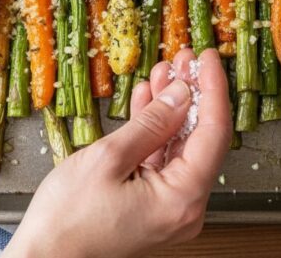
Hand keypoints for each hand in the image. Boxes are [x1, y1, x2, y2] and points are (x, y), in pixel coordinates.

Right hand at [4, 48, 232, 257]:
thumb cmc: (66, 220)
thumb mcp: (109, 158)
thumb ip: (152, 124)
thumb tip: (182, 95)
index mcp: (182, 199)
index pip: (214, 132)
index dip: (212, 89)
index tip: (208, 59)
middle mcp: (185, 208)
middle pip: (200, 139)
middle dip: (191, 95)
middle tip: (182, 60)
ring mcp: (170, 209)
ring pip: (181, 147)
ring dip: (171, 109)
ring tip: (162, 73)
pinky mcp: (154, 207)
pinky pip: (163, 161)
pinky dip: (156, 131)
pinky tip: (148, 101)